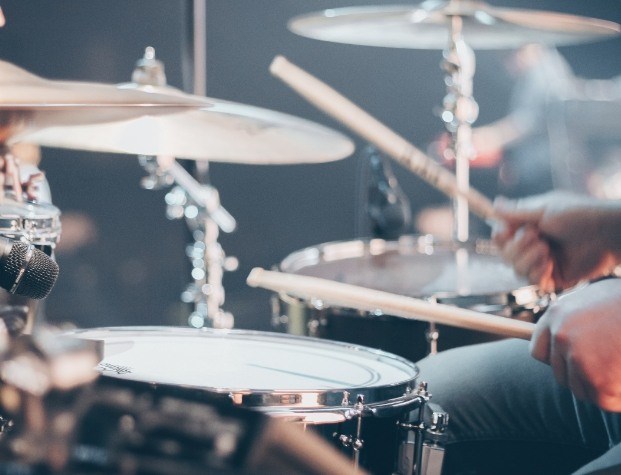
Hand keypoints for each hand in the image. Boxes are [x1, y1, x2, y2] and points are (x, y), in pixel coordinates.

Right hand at [492, 192, 620, 291]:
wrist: (609, 234)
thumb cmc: (581, 215)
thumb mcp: (545, 208)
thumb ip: (517, 211)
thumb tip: (495, 204)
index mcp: (528, 226)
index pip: (500, 236)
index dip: (500, 236)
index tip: (509, 231)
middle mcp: (532, 245)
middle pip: (505, 255)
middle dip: (516, 248)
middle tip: (536, 236)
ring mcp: (542, 262)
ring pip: (516, 270)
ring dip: (528, 260)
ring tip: (546, 250)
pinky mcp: (554, 277)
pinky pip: (533, 282)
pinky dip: (537, 273)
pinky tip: (549, 263)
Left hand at [530, 278, 620, 411]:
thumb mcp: (596, 298)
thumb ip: (577, 318)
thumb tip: (566, 338)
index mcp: (557, 314)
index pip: (539, 351)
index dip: (557, 360)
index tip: (572, 363)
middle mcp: (561, 336)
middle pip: (561, 375)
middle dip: (582, 376)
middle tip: (610, 365)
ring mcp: (579, 359)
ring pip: (581, 390)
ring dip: (602, 387)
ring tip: (620, 366)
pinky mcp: (600, 381)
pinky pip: (604, 401)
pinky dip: (618, 397)